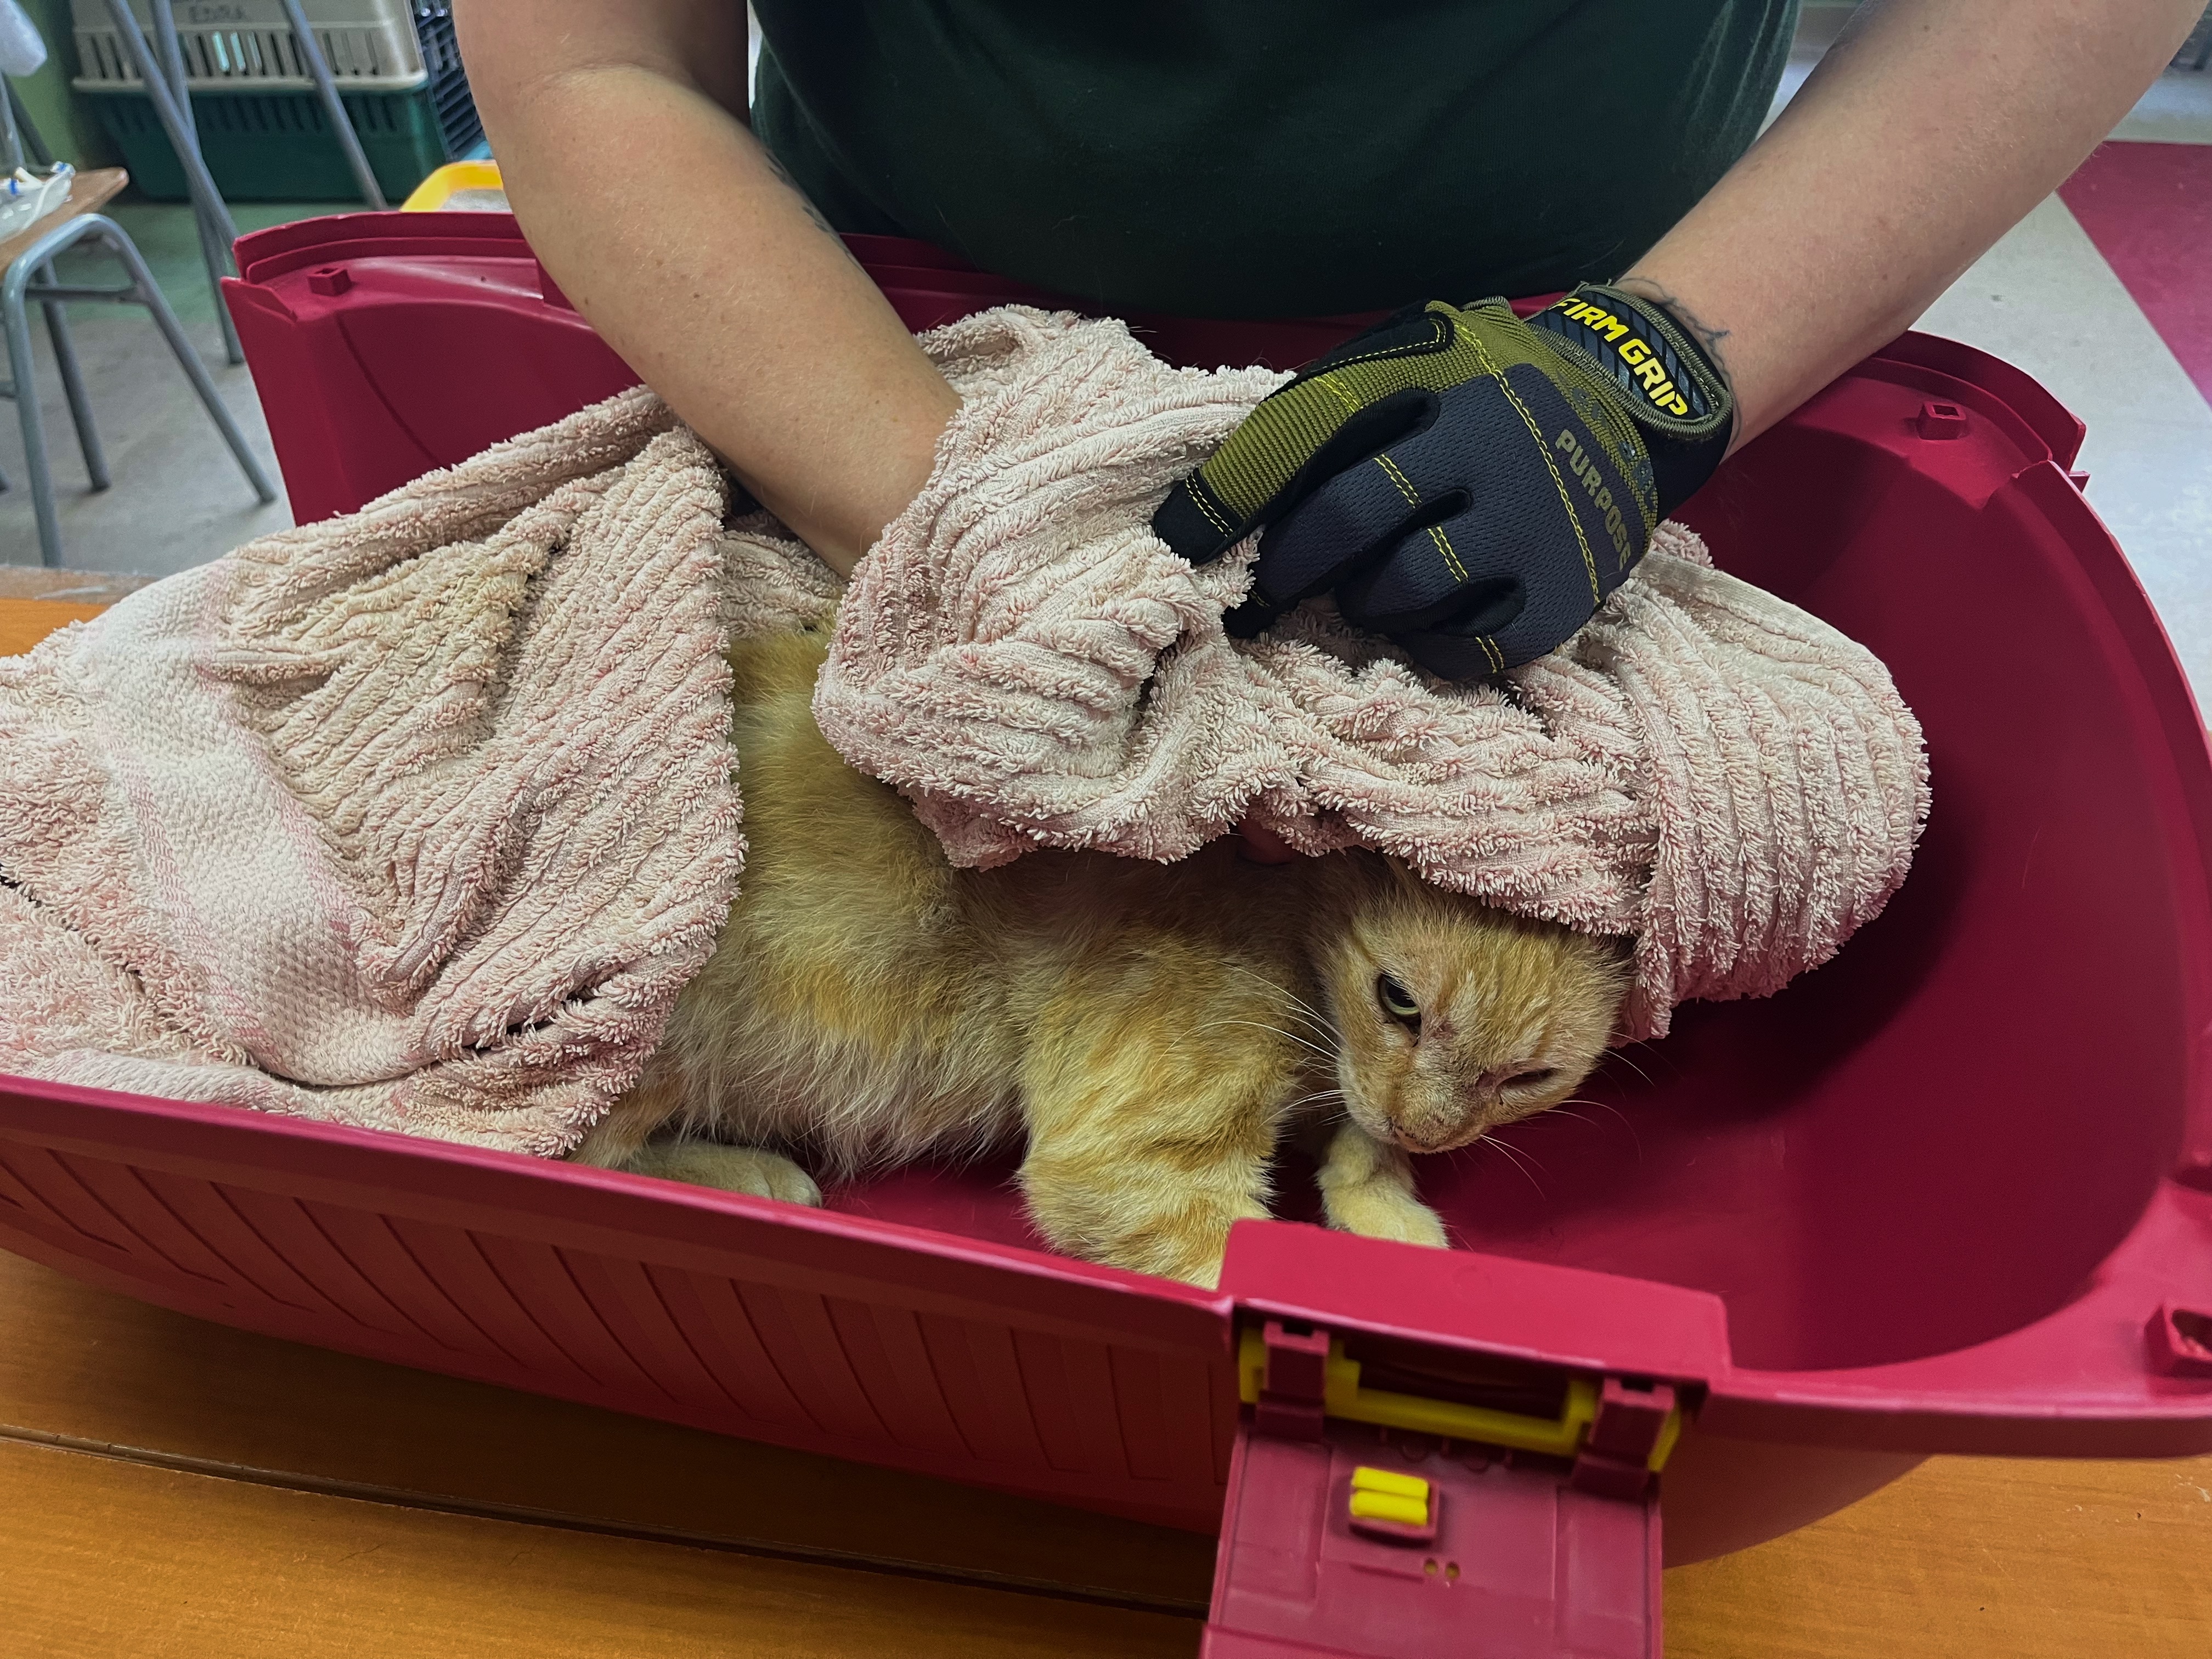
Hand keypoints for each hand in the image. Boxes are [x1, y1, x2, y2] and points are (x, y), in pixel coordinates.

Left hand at [1152, 286, 1732, 678]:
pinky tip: (1428, 620)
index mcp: (1434, 370)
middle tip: (1264, 590)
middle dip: (1287, 565)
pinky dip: (1428, 644)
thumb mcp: (1415, 359)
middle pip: (1349, 517)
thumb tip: (1218, 501)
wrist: (1633, 404)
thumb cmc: (1483, 389)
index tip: (1173, 542)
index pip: (1305, 428)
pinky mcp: (1564, 593)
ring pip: (1401, 591)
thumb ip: (1332, 411)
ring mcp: (1533, 521)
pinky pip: (1464, 648)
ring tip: (1368, 591)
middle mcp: (1488, 440)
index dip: (1230, 493)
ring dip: (1361, 604)